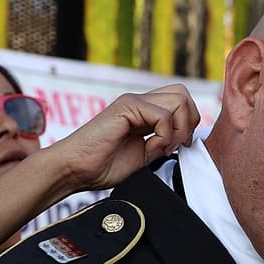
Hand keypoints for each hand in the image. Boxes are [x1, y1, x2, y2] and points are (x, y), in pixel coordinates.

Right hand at [54, 85, 200, 191]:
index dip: (188, 124)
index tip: (177, 149)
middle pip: (184, 94)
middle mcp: (140, 102)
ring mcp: (133, 102)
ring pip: (179, 100)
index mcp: (144, 112)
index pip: (181, 101)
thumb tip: (185, 140)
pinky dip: (163, 137)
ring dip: (178, 130)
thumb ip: (162, 144)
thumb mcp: (143, 156)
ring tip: (160, 149)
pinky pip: (164, 116)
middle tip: (174, 146)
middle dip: (189, 122)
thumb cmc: (102, 166)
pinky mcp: (127, 106)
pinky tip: (148, 150)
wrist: (75, 169)